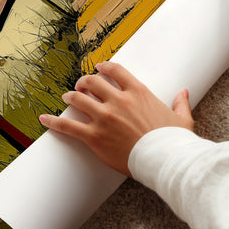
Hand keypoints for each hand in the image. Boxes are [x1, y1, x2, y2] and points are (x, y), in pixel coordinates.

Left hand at [39, 62, 192, 176]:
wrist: (165, 160)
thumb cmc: (174, 141)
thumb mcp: (181, 119)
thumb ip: (180, 103)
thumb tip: (184, 92)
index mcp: (138, 92)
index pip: (115, 71)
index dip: (104, 67)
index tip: (99, 68)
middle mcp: (118, 101)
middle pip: (93, 82)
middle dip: (84, 81)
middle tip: (81, 85)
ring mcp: (104, 118)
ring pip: (79, 99)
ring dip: (71, 96)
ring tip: (67, 97)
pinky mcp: (94, 136)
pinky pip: (68, 126)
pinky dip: (54, 122)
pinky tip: (44, 119)